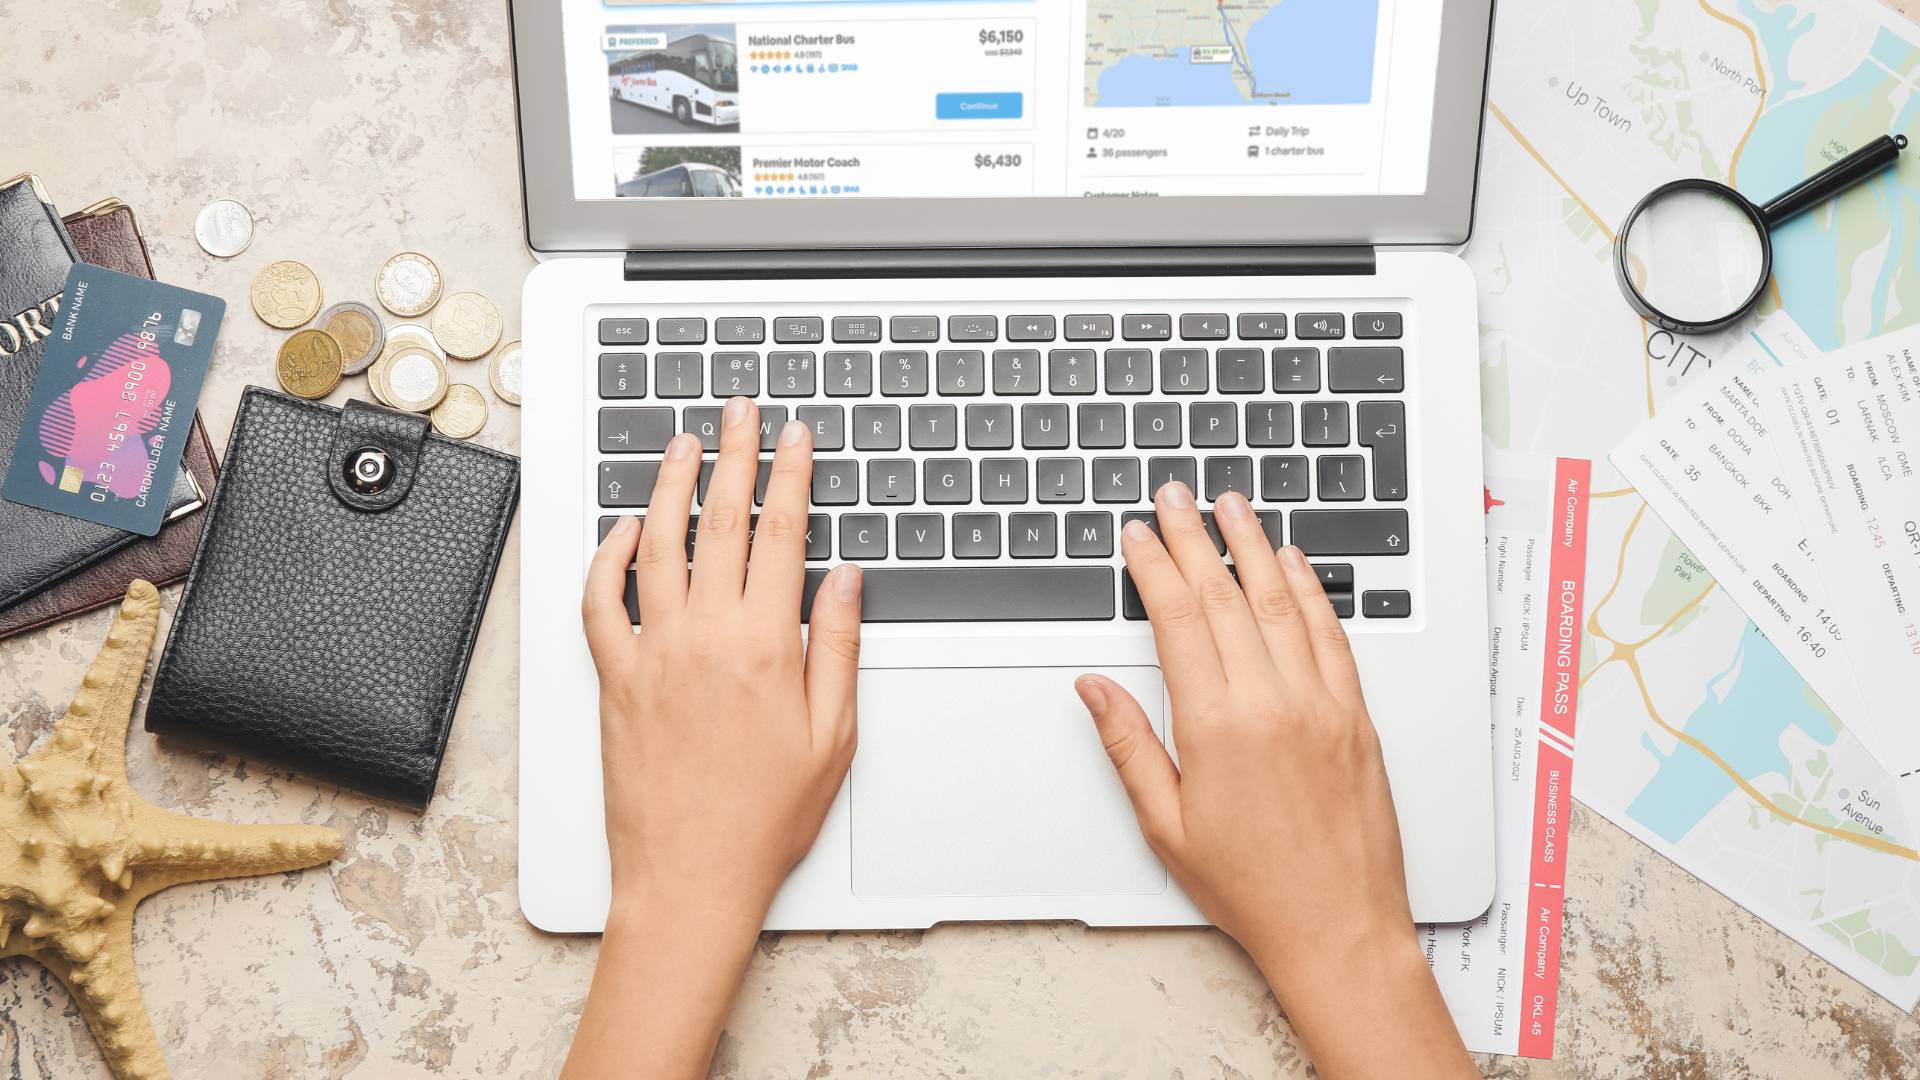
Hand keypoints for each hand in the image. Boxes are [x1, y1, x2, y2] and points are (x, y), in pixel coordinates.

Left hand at [581, 396, 862, 920]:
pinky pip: (600, 602)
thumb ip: (837, 645)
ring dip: (668, 486)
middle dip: (732, 454)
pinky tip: (620, 531)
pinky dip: (606, 557)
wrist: (691, 876)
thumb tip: (844, 578)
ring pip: (655, 544)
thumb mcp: (833, 734)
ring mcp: (652, 653)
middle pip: (720, 521)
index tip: (794, 435)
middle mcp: (704, 636)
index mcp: (766, 644)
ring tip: (680, 445)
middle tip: (737, 410)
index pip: (781, 533)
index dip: (790, 473)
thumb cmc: (765, 818)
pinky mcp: (613, 679)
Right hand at [1077, 483, 1473, 1078]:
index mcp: (1216, 726)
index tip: (1137, 534)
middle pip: (1225, 596)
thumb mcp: (1165, 825)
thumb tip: (1095, 687)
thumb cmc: (1251, 888)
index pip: (1177, 620)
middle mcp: (1272, 703)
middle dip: (1194, 537)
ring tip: (1232, 505)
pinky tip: (1296, 563)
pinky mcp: (1357, 717)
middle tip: (1174, 495)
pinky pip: (1332, 635)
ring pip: (1282, 602)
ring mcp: (1321, 705)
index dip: (1154, 567)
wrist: (1339, 928)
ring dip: (1253, 546)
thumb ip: (1128, 744)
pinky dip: (1313, 591)